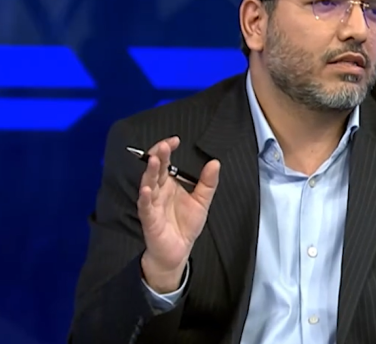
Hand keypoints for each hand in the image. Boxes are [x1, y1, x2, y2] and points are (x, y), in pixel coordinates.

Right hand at [137, 136, 219, 292]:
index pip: (165, 163)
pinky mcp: (149, 219)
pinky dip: (144, 197)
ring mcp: (151, 204)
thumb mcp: (202, 201)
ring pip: (148, 184)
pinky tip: (146, 189)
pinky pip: (145, 207)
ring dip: (150, 172)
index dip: (167, 150)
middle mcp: (158, 191)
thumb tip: (215, 162)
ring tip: (153, 160)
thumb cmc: (185, 225)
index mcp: (169, 184)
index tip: (175, 140)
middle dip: (158, 156)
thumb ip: (208, 182)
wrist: (178, 251)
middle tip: (164, 146)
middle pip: (155, 170)